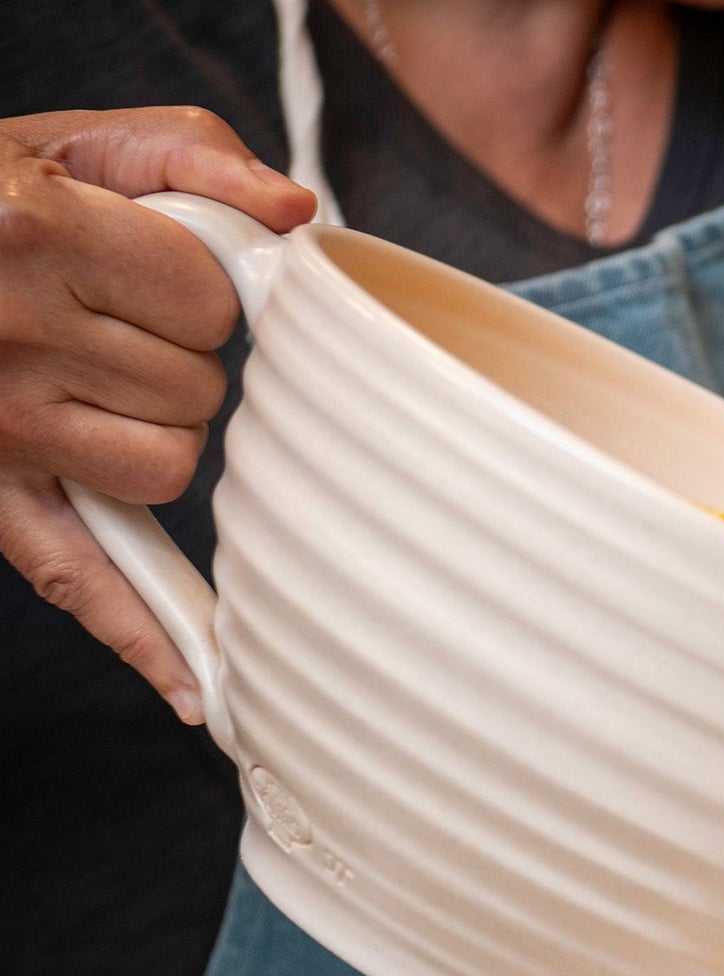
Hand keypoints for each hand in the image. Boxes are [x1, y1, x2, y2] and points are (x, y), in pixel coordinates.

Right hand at [0, 107, 314, 718]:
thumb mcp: (66, 136)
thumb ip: (191, 152)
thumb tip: (295, 213)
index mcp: (35, 231)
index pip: (208, 305)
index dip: (200, 291)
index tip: (152, 274)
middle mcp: (9, 337)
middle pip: (196, 392)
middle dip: (177, 358)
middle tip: (106, 324)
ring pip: (169, 468)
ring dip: (157, 432)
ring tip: (87, 384)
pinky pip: (81, 580)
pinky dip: (140, 634)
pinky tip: (193, 691)